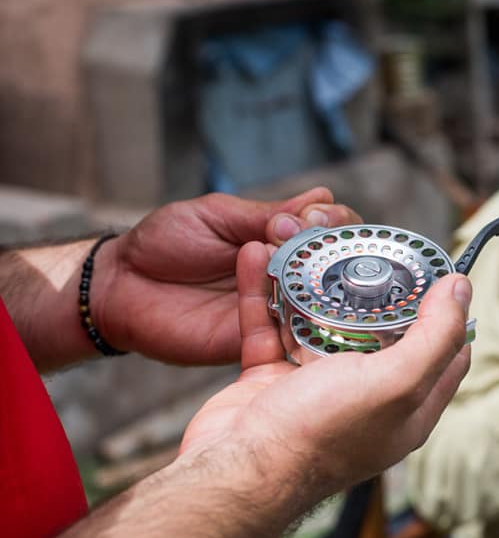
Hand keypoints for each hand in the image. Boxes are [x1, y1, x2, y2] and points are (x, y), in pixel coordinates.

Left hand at [93, 188, 360, 364]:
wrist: (120, 285)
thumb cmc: (165, 243)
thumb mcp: (218, 215)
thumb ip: (266, 214)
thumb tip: (322, 196)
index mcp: (280, 240)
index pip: (330, 229)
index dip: (334, 219)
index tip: (314, 214)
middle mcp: (288, 275)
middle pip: (340, 264)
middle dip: (336, 244)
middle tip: (309, 232)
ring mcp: (278, 309)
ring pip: (325, 298)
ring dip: (319, 274)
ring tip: (294, 256)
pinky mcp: (260, 341)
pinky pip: (293, 330)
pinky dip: (301, 311)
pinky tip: (294, 291)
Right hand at [179, 242, 472, 496]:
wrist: (234, 471)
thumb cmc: (318, 434)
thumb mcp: (396, 383)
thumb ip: (434, 335)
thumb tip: (461, 289)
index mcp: (407, 406)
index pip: (445, 352)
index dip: (449, 311)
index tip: (438, 269)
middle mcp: (366, 398)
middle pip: (382, 331)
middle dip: (377, 288)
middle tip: (370, 247)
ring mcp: (317, 390)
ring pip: (322, 323)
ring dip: (316, 284)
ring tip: (313, 243)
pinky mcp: (272, 382)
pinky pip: (272, 327)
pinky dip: (265, 294)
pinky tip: (260, 259)